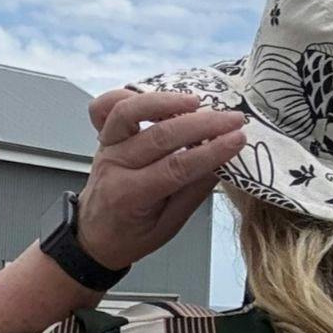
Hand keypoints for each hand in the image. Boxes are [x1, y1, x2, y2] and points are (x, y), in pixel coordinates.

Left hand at [72, 87, 249, 274]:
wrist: (94, 236)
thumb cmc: (132, 235)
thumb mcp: (169, 226)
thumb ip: (193, 193)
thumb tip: (223, 162)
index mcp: (130, 196)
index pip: (176, 168)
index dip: (210, 151)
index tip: (238, 139)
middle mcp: (114, 165)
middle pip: (159, 136)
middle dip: (202, 124)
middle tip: (233, 119)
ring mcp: (106, 146)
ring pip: (128, 112)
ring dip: (165, 102)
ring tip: (197, 101)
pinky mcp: (103, 136)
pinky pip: (105, 107)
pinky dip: (129, 95)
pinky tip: (157, 97)